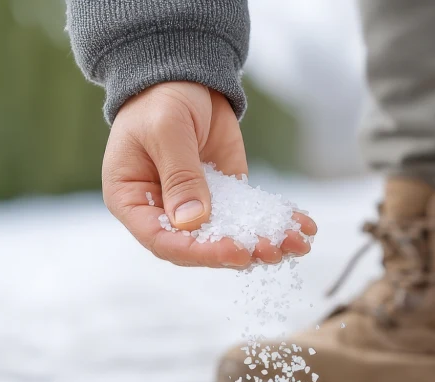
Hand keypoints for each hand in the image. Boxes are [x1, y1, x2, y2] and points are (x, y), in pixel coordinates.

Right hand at [102, 81, 315, 267]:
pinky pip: (248, 216)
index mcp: (133, 201)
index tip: (235, 251)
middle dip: (240, 251)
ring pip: (229, 236)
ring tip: (296, 243)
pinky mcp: (225, 195)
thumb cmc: (160, 99)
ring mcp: (197, 206)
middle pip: (200, 246)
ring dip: (263, 243)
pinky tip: (302, 227)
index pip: (163, 241)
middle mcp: (163, 212)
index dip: (199, 252)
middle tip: (273, 250)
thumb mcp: (167, 131)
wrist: (183, 76)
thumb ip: (180, 175)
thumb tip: (194, 220)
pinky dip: (274, 223)